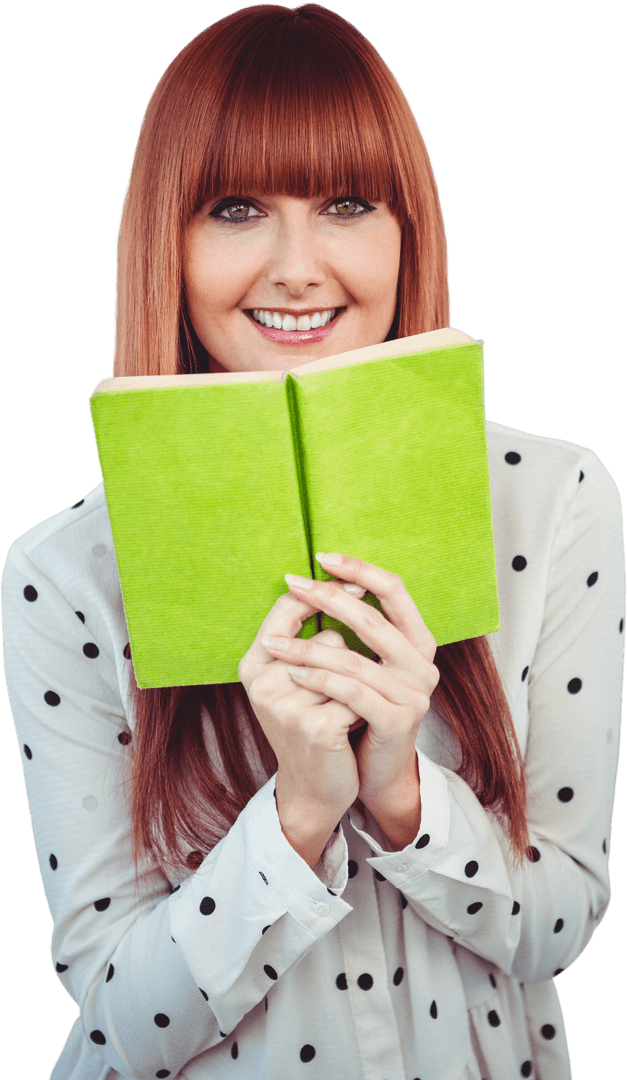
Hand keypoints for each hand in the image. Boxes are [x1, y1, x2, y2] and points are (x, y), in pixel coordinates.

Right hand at [238, 581, 366, 826]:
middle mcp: (261, 682)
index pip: (286, 607)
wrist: (313, 790)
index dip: (324, 592)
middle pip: (326, 639)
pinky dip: (363, 710)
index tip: (357, 583)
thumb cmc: (313, 725)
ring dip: (357, 687)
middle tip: (341, 691)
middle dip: (346, 662)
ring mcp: (286, 705)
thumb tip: (345, 587)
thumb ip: (307, 641)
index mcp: (253, 664)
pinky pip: (357, 697)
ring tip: (345, 710)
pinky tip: (351, 731)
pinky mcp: (315, 727)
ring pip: (346, 666)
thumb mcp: (298, 681)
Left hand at [263, 553, 439, 816]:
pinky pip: (351, 693)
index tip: (321, 556)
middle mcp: (423, 662)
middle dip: (327, 598)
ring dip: (307, 647)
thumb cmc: (363, 710)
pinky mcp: (399, 720)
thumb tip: (320, 581)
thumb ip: (356, 628)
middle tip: (291, 583)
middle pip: (372, 619)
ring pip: (354, 659)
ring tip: (273, 643)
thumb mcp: (364, 664)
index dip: (359, 569)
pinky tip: (292, 674)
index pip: (394, 589)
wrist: (376, 771)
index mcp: (417, 640)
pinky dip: (318, 680)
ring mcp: (414, 693)